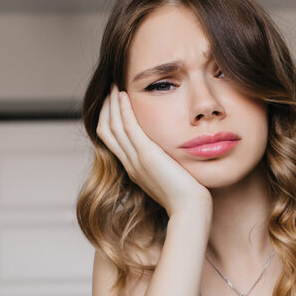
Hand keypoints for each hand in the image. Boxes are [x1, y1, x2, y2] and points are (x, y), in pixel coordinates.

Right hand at [95, 85, 209, 216]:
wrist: (190, 209)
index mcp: (134, 169)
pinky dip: (123, 110)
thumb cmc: (187, 195)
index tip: (116, 102)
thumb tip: (171, 153)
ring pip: (112, 127)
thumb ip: (165, 162)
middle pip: (106, 131)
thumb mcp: (171, 175)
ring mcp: (135, 160)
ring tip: (115, 86)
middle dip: (106, 108)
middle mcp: (130, 164)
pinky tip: (124, 96)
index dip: (109, 119)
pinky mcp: (146, 155)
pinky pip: (128, 127)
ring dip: (112, 104)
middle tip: (111, 88)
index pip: (111, 140)